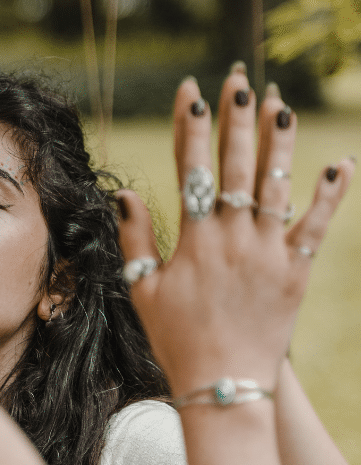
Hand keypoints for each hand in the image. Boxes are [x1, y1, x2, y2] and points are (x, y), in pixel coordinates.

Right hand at [117, 70, 353, 396]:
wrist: (224, 385)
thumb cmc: (175, 338)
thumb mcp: (141, 290)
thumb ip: (133, 240)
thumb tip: (126, 194)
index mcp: (194, 239)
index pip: (192, 167)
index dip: (191, 126)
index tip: (193, 91)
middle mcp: (234, 237)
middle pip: (238, 165)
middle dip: (237, 118)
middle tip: (240, 80)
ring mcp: (269, 253)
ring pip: (278, 185)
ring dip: (280, 142)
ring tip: (282, 104)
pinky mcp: (296, 272)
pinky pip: (316, 227)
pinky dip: (329, 195)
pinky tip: (339, 164)